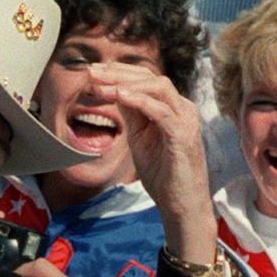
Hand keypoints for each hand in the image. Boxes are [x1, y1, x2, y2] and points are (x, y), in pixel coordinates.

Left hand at [85, 62, 216, 263]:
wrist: (181, 204)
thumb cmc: (163, 175)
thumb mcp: (140, 140)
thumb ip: (132, 116)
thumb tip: (115, 92)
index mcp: (171, 108)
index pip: (146, 80)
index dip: (119, 73)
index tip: (93, 72)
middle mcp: (182, 108)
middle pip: (151, 77)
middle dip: (118, 73)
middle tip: (92, 72)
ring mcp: (185, 119)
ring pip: (158, 87)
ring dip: (126, 83)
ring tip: (101, 84)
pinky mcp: (183, 135)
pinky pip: (161, 111)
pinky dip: (140, 100)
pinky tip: (120, 96)